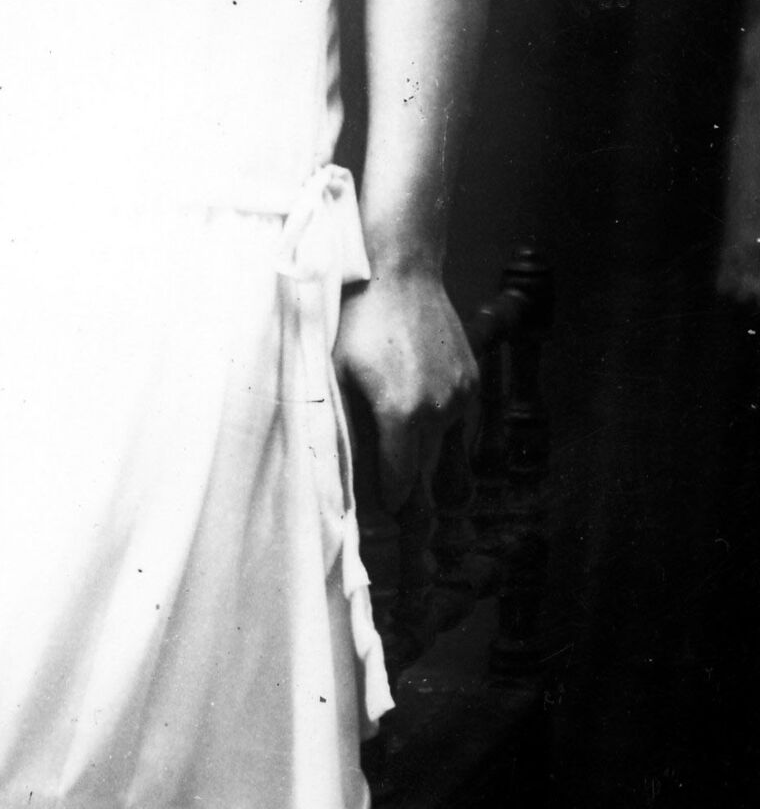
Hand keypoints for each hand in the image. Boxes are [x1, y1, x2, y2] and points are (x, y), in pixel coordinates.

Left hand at [334, 266, 477, 510]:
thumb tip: (344, 478)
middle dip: (412, 502)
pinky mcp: (472, 381)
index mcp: (402, 414)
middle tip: (407, 536)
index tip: (378, 518)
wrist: (398, 272)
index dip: (387, 505)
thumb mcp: (336, 375)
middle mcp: (440, 411)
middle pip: (427, 478)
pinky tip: (425, 433)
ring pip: (449, 455)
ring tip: (419, 490)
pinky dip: (444, 438)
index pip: (400, 486)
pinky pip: (461, 426)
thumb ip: (345, 429)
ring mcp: (461, 396)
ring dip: (431, 471)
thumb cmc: (356, 321)